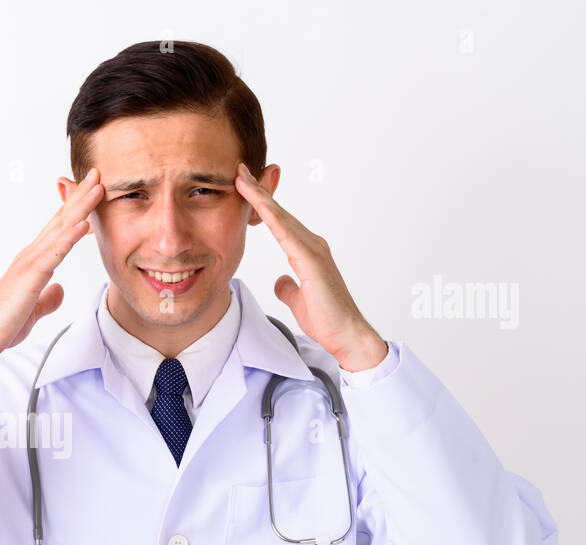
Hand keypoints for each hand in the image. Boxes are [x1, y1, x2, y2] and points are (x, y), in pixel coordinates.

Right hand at [0, 168, 102, 365]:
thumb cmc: (1, 325)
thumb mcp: (33, 309)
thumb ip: (48, 298)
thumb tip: (60, 290)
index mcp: (33, 262)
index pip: (58, 229)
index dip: (75, 208)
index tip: (92, 190)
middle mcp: (30, 256)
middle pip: (60, 220)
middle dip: (80, 196)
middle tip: (96, 173)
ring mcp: (29, 264)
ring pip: (59, 230)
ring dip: (80, 207)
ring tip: (97, 187)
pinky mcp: (29, 278)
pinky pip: (53, 255)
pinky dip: (69, 238)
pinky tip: (84, 225)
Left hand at [234, 162, 387, 371]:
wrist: (346, 334)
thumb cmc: (326, 318)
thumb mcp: (297, 299)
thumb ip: (288, 287)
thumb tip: (280, 281)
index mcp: (307, 251)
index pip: (278, 222)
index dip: (261, 203)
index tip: (243, 185)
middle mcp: (312, 244)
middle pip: (279, 213)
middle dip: (258, 190)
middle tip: (239, 168)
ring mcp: (314, 250)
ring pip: (281, 218)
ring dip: (261, 198)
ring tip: (242, 178)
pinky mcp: (312, 262)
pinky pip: (287, 235)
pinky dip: (273, 219)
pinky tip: (260, 206)